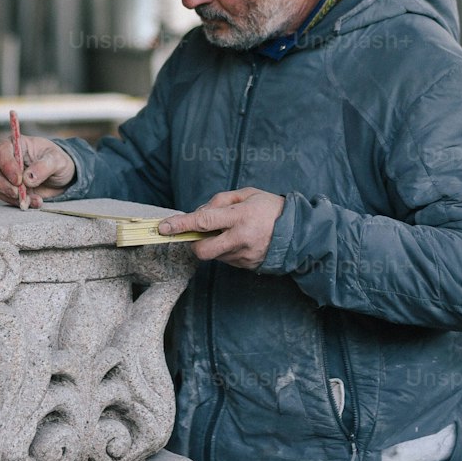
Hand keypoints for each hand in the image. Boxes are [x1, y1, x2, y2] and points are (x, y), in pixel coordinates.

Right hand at [0, 135, 75, 207]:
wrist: (59, 176)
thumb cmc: (57, 161)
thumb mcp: (57, 160)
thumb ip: (44, 166)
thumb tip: (27, 178)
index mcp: (15, 144)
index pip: (1, 151)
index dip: (6, 166)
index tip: (18, 180)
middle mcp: (5, 159)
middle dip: (1, 184)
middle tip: (17, 193)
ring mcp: (3, 175)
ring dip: (12, 197)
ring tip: (34, 199)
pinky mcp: (7, 190)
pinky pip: (5, 198)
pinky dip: (18, 203)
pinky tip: (35, 202)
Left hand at [158, 188, 284, 268]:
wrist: (298, 232)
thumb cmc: (270, 208)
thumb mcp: (246, 194)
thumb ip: (220, 201)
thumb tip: (198, 213)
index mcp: (240, 216)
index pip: (203, 221)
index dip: (180, 224)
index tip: (163, 227)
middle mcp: (240, 239)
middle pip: (202, 249)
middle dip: (193, 244)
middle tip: (197, 234)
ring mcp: (243, 256)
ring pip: (214, 255)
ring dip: (214, 244)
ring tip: (232, 231)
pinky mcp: (247, 266)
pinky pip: (226, 259)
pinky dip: (226, 250)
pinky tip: (240, 241)